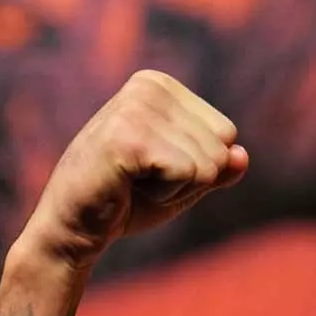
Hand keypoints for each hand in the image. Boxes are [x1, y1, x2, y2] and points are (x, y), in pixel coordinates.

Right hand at [22, 70, 247, 269]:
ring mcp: (135, 108)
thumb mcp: (186, 181)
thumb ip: (220, 167)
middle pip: (222, 146)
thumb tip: (242, 157)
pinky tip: (128, 187)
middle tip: (142, 180)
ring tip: (133, 183)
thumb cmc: (128, 201)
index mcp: (159, 86)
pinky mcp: (128, 138)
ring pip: (210, 163)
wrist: (73, 229)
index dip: (198, 165)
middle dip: (190, 177)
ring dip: (176, 188)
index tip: (153, 168)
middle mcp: (148, 86)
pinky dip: (167, 194)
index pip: (226, 132)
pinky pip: (191, 174)